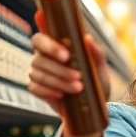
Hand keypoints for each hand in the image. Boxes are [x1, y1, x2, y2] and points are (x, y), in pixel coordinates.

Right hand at [28, 11, 110, 136]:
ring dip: (59, 80)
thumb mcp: (100, 67)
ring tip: (78, 87)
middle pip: (38, 54)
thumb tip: (87, 39)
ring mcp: (38, 72)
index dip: (43, 30)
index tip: (57, 41)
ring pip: (38, 72)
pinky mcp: (37, 89)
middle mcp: (43, 56)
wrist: (94, 106)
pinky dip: (50, 90)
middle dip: (58, 65)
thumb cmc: (95, 81)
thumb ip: (96, 53)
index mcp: (56, 46)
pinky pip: (35, 87)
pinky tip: (63, 95)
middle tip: (77, 73)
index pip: (42, 35)